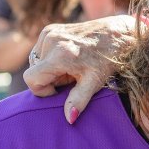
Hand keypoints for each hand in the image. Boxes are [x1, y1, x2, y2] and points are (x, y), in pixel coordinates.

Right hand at [24, 15, 138, 123]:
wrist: (117, 34)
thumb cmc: (108, 59)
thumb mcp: (95, 82)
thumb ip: (79, 100)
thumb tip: (69, 119)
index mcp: (59, 55)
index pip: (31, 79)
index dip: (43, 90)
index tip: (60, 90)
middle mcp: (51, 40)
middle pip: (34, 71)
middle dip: (50, 79)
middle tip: (72, 77)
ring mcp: (49, 33)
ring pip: (36, 62)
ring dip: (50, 69)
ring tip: (72, 67)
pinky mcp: (50, 29)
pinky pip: (40, 51)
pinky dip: (51, 58)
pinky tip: (69, 57)